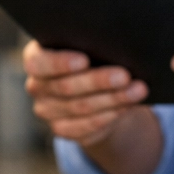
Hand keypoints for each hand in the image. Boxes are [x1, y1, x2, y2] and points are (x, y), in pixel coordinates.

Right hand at [23, 40, 147, 145]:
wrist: (96, 88)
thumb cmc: (93, 56)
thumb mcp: (90, 46)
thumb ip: (93, 44)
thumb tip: (118, 45)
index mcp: (36, 57)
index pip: (38, 62)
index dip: (59, 63)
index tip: (84, 60)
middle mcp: (36, 85)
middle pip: (64, 87)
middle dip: (97, 81)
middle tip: (124, 75)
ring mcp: (46, 110)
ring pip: (80, 107)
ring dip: (112, 99)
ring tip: (137, 90)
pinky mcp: (61, 129)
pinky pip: (85, 126)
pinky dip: (109, 116)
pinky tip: (126, 107)